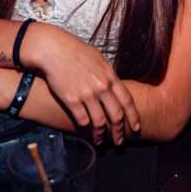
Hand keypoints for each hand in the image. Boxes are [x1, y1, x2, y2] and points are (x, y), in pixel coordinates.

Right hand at [25, 23, 139, 143]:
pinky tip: (86, 130)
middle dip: (119, 131)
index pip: (127, 101)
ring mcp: (86, 94)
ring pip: (99, 122)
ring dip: (101, 135)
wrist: (54, 50)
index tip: (136, 127)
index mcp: (110, 76)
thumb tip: (114, 86)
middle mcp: (101, 87)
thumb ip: (108, 75)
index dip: (133, 117)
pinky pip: (82, 120)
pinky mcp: (71, 100)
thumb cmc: (76, 52)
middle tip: (119, 141)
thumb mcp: (99, 59)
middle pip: (116, 115)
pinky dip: (85, 128)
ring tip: (100, 140)